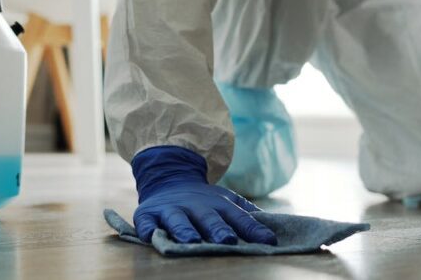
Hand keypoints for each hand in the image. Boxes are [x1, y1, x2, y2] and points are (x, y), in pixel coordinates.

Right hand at [131, 146, 277, 244]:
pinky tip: (151, 235)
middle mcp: (194, 205)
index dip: (252, 228)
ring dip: (185, 230)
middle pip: (208, 218)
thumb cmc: (203, 201)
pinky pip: (146, 223)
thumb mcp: (226, 201)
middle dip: (218, 229)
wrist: (168, 180)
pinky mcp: (147, 215)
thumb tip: (274, 226)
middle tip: (228, 240)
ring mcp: (170, 210)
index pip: (238, 217)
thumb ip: (246, 214)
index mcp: (217, 204)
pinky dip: (148, 230)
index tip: (268, 241)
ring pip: (177, 221)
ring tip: (192, 241)